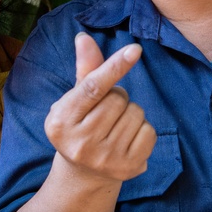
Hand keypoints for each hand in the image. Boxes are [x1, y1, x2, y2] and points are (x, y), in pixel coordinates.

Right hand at [44, 33, 155, 182]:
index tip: (135, 50)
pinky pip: (149, 131)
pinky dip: (143, 129)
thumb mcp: (75, 100)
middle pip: (118, 98)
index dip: (114, 67)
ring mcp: (105, 158)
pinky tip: (127, 138)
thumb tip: (84, 37)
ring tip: (115, 125)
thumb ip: (85, 70)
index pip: (92, 88)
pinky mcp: (128, 169)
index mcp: (61, 122)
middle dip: (118, 96)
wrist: (84, 174)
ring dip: (131, 112)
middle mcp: (81, 143)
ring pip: (136, 113)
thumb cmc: (80, 126)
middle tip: (106, 111)